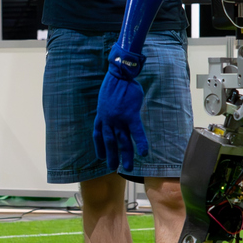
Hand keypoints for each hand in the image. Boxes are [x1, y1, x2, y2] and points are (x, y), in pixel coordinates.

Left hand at [93, 47, 148, 172]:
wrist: (119, 74)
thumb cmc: (115, 83)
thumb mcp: (106, 98)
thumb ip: (109, 109)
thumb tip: (114, 113)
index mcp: (101, 115)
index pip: (98, 135)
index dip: (99, 147)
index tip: (101, 157)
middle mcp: (108, 120)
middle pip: (110, 142)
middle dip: (112, 156)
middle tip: (114, 168)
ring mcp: (119, 118)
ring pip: (123, 141)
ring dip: (126, 155)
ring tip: (128, 167)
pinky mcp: (130, 115)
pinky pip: (136, 132)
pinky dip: (141, 142)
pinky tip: (144, 153)